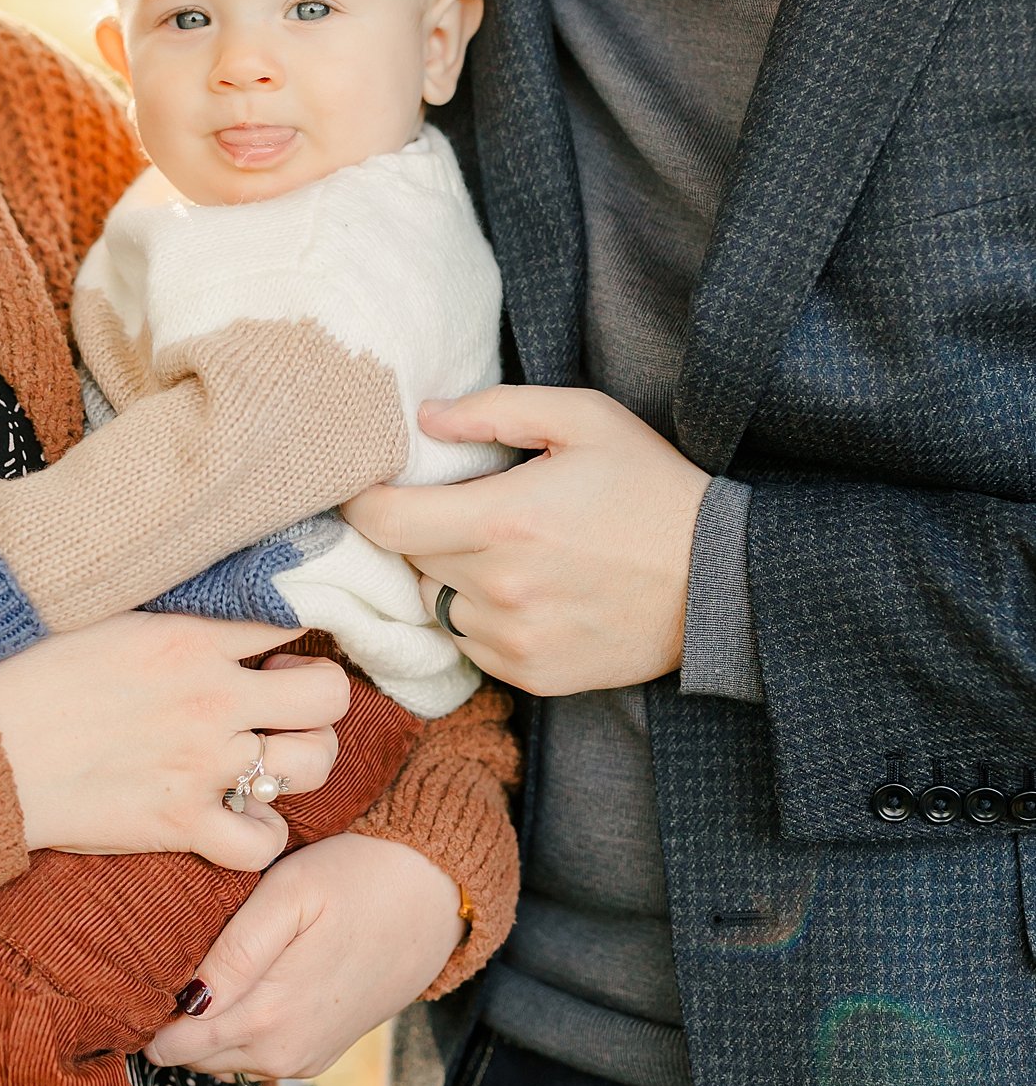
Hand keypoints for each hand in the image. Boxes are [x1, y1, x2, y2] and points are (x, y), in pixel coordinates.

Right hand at [0, 616, 348, 864]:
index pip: (290, 621)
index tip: (273, 652)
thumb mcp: (108, 619)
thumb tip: (214, 605)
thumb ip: (173, 617)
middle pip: (327, 695)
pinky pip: (263, 842)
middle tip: (283, 703)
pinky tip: (241, 818)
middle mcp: (211, 698)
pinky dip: (261, 836)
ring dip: (300, 762)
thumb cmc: (33, 677)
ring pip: (313, 764)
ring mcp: (202, 765)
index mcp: (190, 638)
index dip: (293, 636)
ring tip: (268, 758)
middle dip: (319, 697)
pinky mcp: (181, 824)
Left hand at [146, 835, 463, 1079]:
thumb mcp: (291, 894)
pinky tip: (236, 986)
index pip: (174, 1044)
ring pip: (222, 1059)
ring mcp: (303, 1058)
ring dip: (201, 1028)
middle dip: (168, 1022)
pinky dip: (234, 1031)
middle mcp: (283, 1052)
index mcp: (269, 1015)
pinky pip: (255, 1055)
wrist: (435, 897)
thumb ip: (237, 951)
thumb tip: (188, 1001)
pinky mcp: (319, 1053)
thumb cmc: (358, 878)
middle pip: (193, 1057)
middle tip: (154, 965)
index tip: (129, 976)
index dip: (145, 1013)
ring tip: (193, 971)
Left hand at [344, 385, 710, 695]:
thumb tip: (425, 418)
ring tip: (501, 548)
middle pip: (408, 558)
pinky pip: (470, 642)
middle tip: (460, 504)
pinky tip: (525, 588)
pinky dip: (479, 615)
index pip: (384, 522)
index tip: (366, 485)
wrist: (722, 582)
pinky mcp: (531, 676)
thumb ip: (497, 409)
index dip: (362, 501)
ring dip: (448, 574)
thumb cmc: (653, 487)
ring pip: (435, 602)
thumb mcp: (586, 419)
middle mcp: (499, 589)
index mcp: (504, 520)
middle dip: (420, 528)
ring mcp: (514, 641)